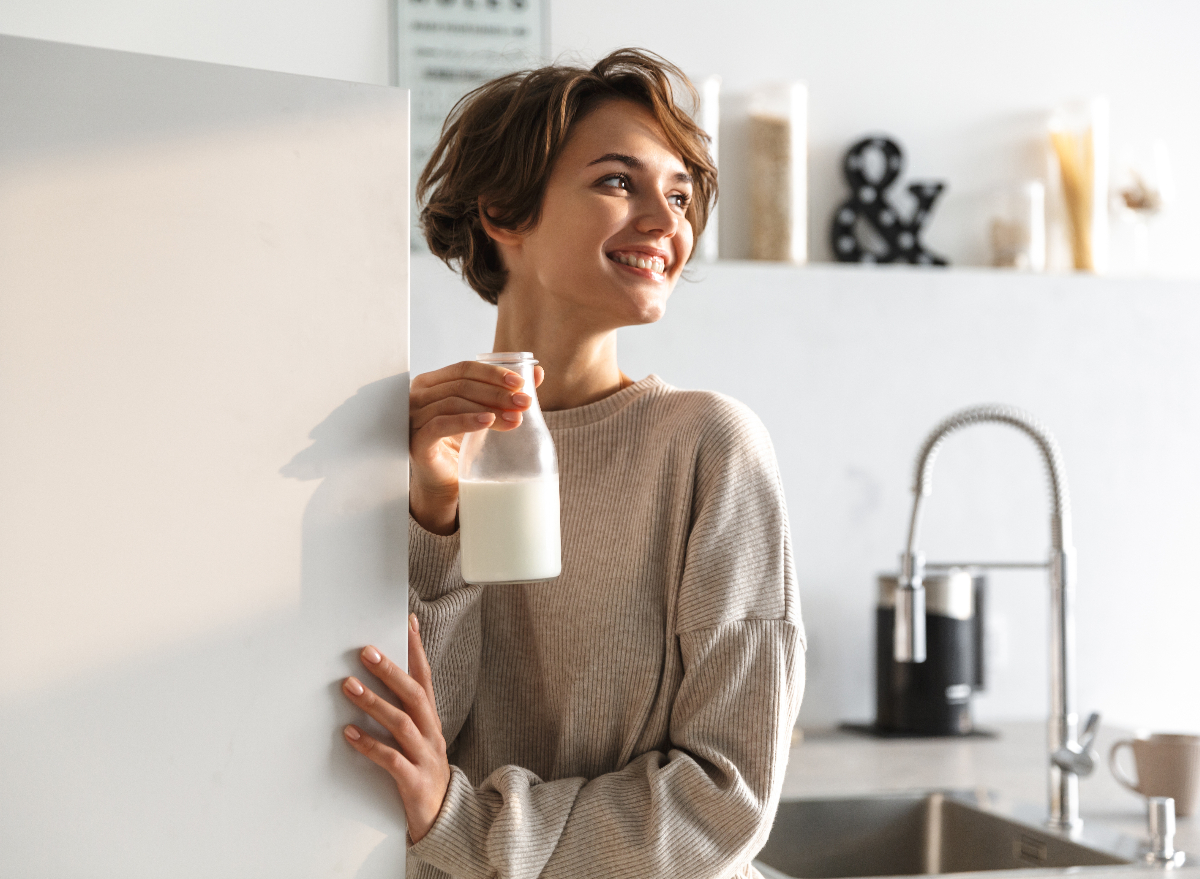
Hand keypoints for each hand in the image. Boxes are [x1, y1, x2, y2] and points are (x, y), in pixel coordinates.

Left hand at [342, 614, 447, 842]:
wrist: (446, 821)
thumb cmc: (422, 774)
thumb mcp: (416, 740)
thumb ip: (401, 714)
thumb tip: (371, 682)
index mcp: (431, 721)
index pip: (425, 677)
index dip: (416, 649)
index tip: (406, 622)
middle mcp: (431, 734)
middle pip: (414, 695)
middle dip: (390, 671)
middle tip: (366, 651)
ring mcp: (425, 758)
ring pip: (402, 723)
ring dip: (374, 703)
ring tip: (349, 686)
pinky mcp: (414, 782)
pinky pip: (391, 760)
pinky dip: (369, 745)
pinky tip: (349, 734)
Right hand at [409, 360, 544, 534]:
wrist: (446, 482)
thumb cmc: (461, 444)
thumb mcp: (485, 413)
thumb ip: (506, 393)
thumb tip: (538, 373)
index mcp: (433, 383)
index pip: (464, 369)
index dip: (493, 373)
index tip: (521, 383)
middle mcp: (419, 396)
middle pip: (462, 385)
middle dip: (497, 393)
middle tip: (523, 402)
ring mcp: (415, 418)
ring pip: (454, 402)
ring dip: (488, 407)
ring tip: (514, 418)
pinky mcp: (417, 441)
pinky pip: (441, 425)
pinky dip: (466, 420)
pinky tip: (488, 421)